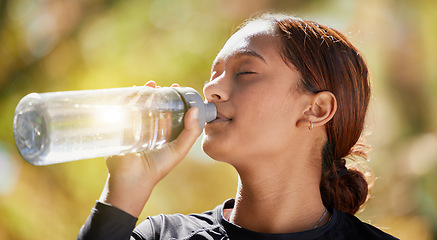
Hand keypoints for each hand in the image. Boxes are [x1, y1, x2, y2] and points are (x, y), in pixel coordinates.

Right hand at [99, 81, 200, 216]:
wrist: (132, 178)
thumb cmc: (159, 166)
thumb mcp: (180, 149)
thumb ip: (191, 131)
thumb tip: (196, 109)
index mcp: (164, 132)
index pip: (170, 110)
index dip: (174, 98)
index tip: (176, 87)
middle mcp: (150, 128)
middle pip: (154, 105)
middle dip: (157, 93)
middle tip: (161, 86)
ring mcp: (134, 126)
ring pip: (139, 104)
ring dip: (143, 93)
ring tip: (150, 85)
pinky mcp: (121, 126)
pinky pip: (124, 109)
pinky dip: (128, 98)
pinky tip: (133, 91)